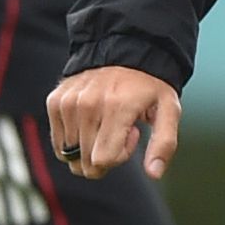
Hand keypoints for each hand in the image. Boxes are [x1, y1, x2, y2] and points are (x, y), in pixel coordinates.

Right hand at [49, 64, 183, 179]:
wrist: (125, 50)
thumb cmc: (149, 86)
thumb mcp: (169, 110)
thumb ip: (164, 144)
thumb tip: (154, 174)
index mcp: (116, 108)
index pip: (102, 161)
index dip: (119, 158)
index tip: (132, 135)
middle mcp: (87, 105)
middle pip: (85, 163)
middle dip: (104, 156)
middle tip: (120, 128)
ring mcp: (68, 103)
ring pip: (69, 156)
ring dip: (89, 147)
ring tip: (107, 121)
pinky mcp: (55, 102)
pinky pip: (58, 144)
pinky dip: (74, 139)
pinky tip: (92, 119)